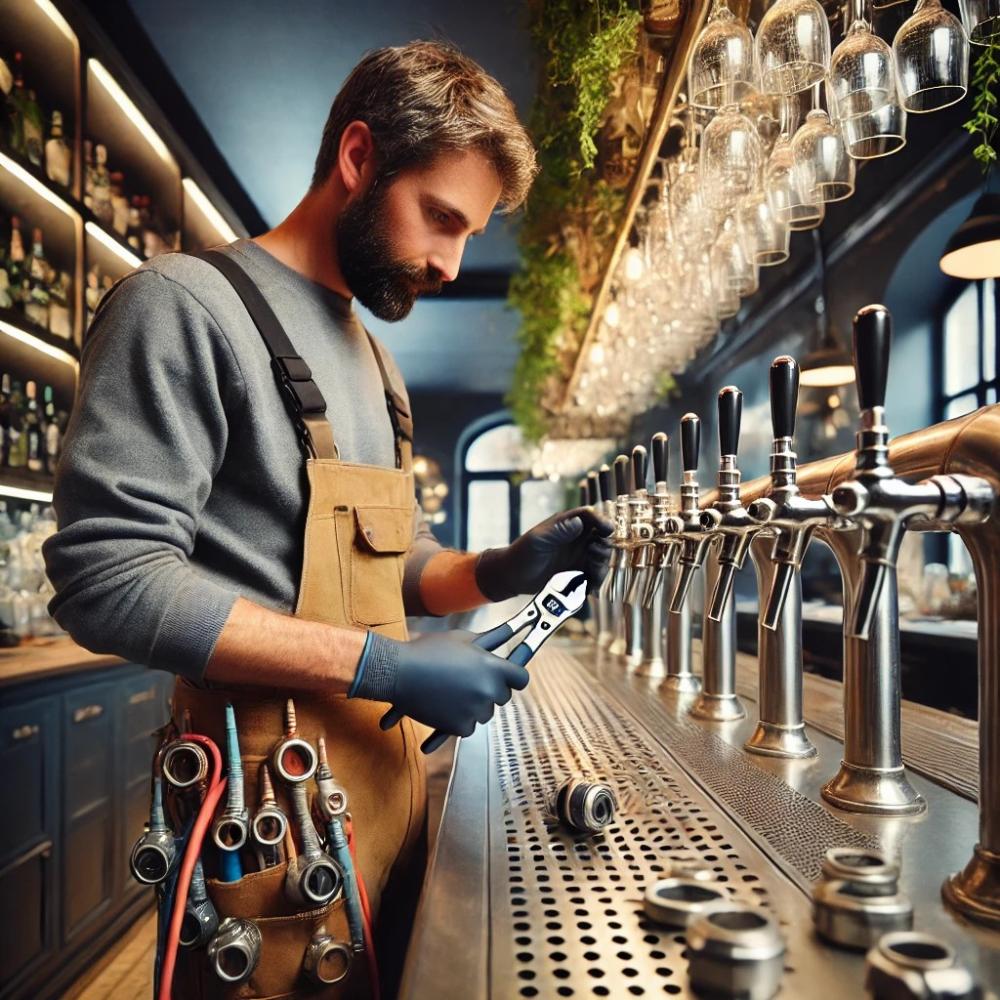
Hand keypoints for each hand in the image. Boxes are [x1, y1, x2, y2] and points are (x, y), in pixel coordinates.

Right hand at [348, 630, 528, 736]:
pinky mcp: (460, 727)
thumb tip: (512, 629)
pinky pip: (469, 726)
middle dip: (490, 690)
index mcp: (493, 667)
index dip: (514, 677)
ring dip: (474, 705)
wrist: (398, 672)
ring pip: (485, 713)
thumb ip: (490, 639)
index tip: (507, 677)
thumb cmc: (429, 650)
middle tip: (470, 682)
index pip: (521, 679)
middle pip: (502, 696)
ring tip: (452, 692)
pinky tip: (444, 706)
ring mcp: (475, 710)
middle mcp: (488, 690)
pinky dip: (459, 720)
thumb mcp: (462, 639)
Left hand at [475, 506, 612, 601]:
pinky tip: (590, 583)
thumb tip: (578, 522)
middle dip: (604, 544)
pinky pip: (594, 574)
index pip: (589, 516)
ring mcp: (578, 555)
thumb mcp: (538, 539)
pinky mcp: (578, 572)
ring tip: (592, 568)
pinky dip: (597, 578)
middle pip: (601, 536)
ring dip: (602, 562)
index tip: (608, 529)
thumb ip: (558, 531)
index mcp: (566, 524)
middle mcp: (576, 538)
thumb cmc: (522, 553)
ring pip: (601, 556)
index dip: (601, 520)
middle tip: (594, 552)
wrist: (513, 576)